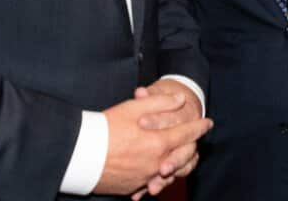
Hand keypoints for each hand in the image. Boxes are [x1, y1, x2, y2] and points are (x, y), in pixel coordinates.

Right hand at [94, 94, 211, 195]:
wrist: (79, 155)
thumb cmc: (105, 128)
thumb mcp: (132, 108)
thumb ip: (160, 103)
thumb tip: (180, 100)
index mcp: (158, 143)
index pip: (187, 134)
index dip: (199, 127)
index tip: (208, 122)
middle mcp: (155, 163)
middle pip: (183, 157)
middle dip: (192, 147)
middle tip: (196, 140)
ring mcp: (144, 177)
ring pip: (169, 173)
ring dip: (176, 163)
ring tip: (179, 156)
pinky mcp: (132, 186)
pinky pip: (149, 183)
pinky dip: (155, 177)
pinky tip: (155, 172)